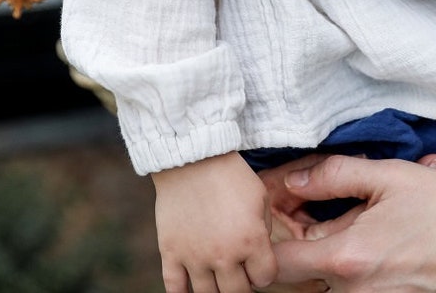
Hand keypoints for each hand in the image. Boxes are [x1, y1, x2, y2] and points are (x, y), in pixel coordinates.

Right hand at [153, 152, 277, 292]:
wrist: (191, 156)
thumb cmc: (229, 173)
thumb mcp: (259, 196)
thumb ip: (264, 230)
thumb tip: (257, 255)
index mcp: (251, 240)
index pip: (265, 279)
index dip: (263, 270)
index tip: (257, 260)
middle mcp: (223, 255)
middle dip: (241, 283)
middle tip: (237, 269)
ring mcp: (194, 258)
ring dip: (216, 288)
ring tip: (217, 272)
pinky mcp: (170, 254)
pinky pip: (175, 291)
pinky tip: (191, 285)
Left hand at [270, 154, 435, 292]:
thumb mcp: (391, 176)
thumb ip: (335, 175)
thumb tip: (294, 180)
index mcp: (347, 259)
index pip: (278, 263)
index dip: (271, 234)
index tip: (282, 211)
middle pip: (305, 276)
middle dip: (308, 240)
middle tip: (328, 208)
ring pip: (336, 283)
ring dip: (340, 252)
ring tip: (372, 221)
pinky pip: (365, 291)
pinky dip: (364, 268)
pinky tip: (393, 239)